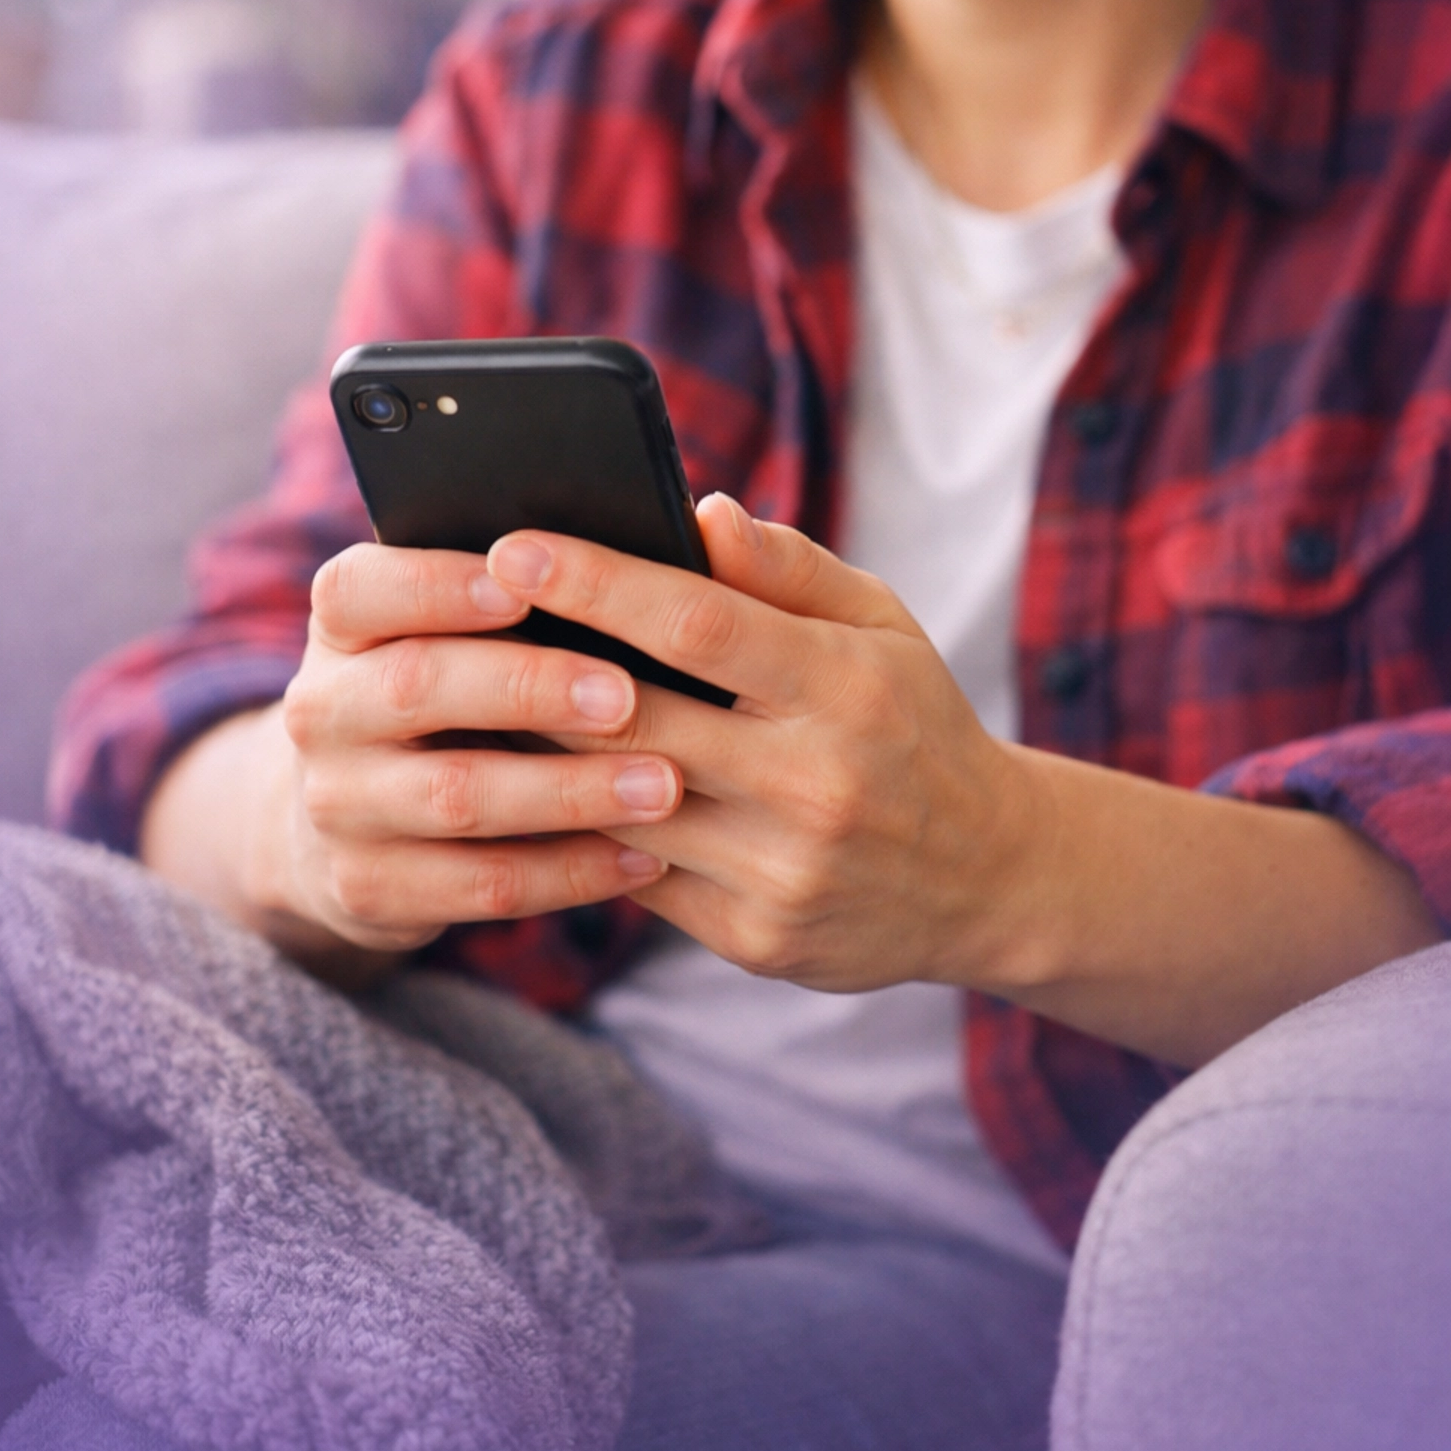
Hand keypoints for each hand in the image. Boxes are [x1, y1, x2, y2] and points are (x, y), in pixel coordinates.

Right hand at [233, 541, 686, 956]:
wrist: (351, 814)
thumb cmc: (453, 683)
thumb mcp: (453, 626)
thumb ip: (534, 580)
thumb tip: (691, 526)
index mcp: (342, 622)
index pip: (361, 588)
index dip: (438, 585)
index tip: (525, 586)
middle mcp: (322, 708)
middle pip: (416, 687)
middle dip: (528, 688)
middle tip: (626, 695)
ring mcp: (338, 804)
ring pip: (457, 797)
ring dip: (569, 793)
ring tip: (662, 786)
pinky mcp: (371, 887)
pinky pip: (481, 885)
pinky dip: (570, 872)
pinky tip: (643, 855)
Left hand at [480, 496, 1036, 992]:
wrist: (992, 877)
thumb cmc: (913, 722)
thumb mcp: (881, 623)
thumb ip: (787, 567)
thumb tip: (698, 512)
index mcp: (844, 686)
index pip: (697, 623)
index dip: (597, 583)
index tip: (514, 547)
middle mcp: (815, 782)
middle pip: (636, 719)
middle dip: (535, 670)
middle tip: (458, 626)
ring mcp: (782, 871)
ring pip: (619, 805)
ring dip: (540, 755)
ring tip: (475, 701)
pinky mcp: (755, 939)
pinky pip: (639, 876)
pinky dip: (583, 829)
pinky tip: (536, 788)